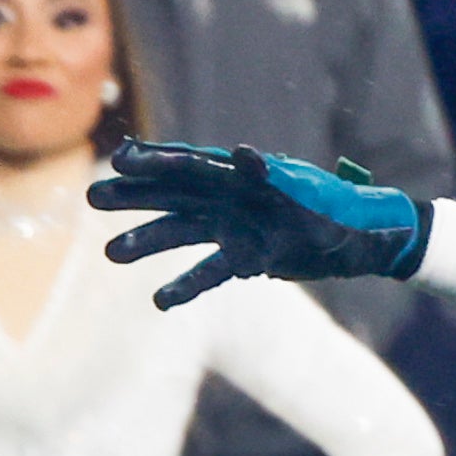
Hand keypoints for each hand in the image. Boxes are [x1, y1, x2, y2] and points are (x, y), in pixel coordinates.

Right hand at [92, 140, 431, 306]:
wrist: (363, 240)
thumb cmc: (337, 211)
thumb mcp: (305, 194)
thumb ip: (271, 176)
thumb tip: (242, 155)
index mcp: (242, 177)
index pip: (190, 165)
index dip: (155, 161)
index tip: (120, 159)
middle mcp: (232, 199)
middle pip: (174, 194)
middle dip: (135, 197)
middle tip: (93, 199)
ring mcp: (235, 228)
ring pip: (182, 232)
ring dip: (148, 242)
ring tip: (111, 254)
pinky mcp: (245, 256)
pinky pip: (207, 271)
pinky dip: (185, 285)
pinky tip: (158, 301)